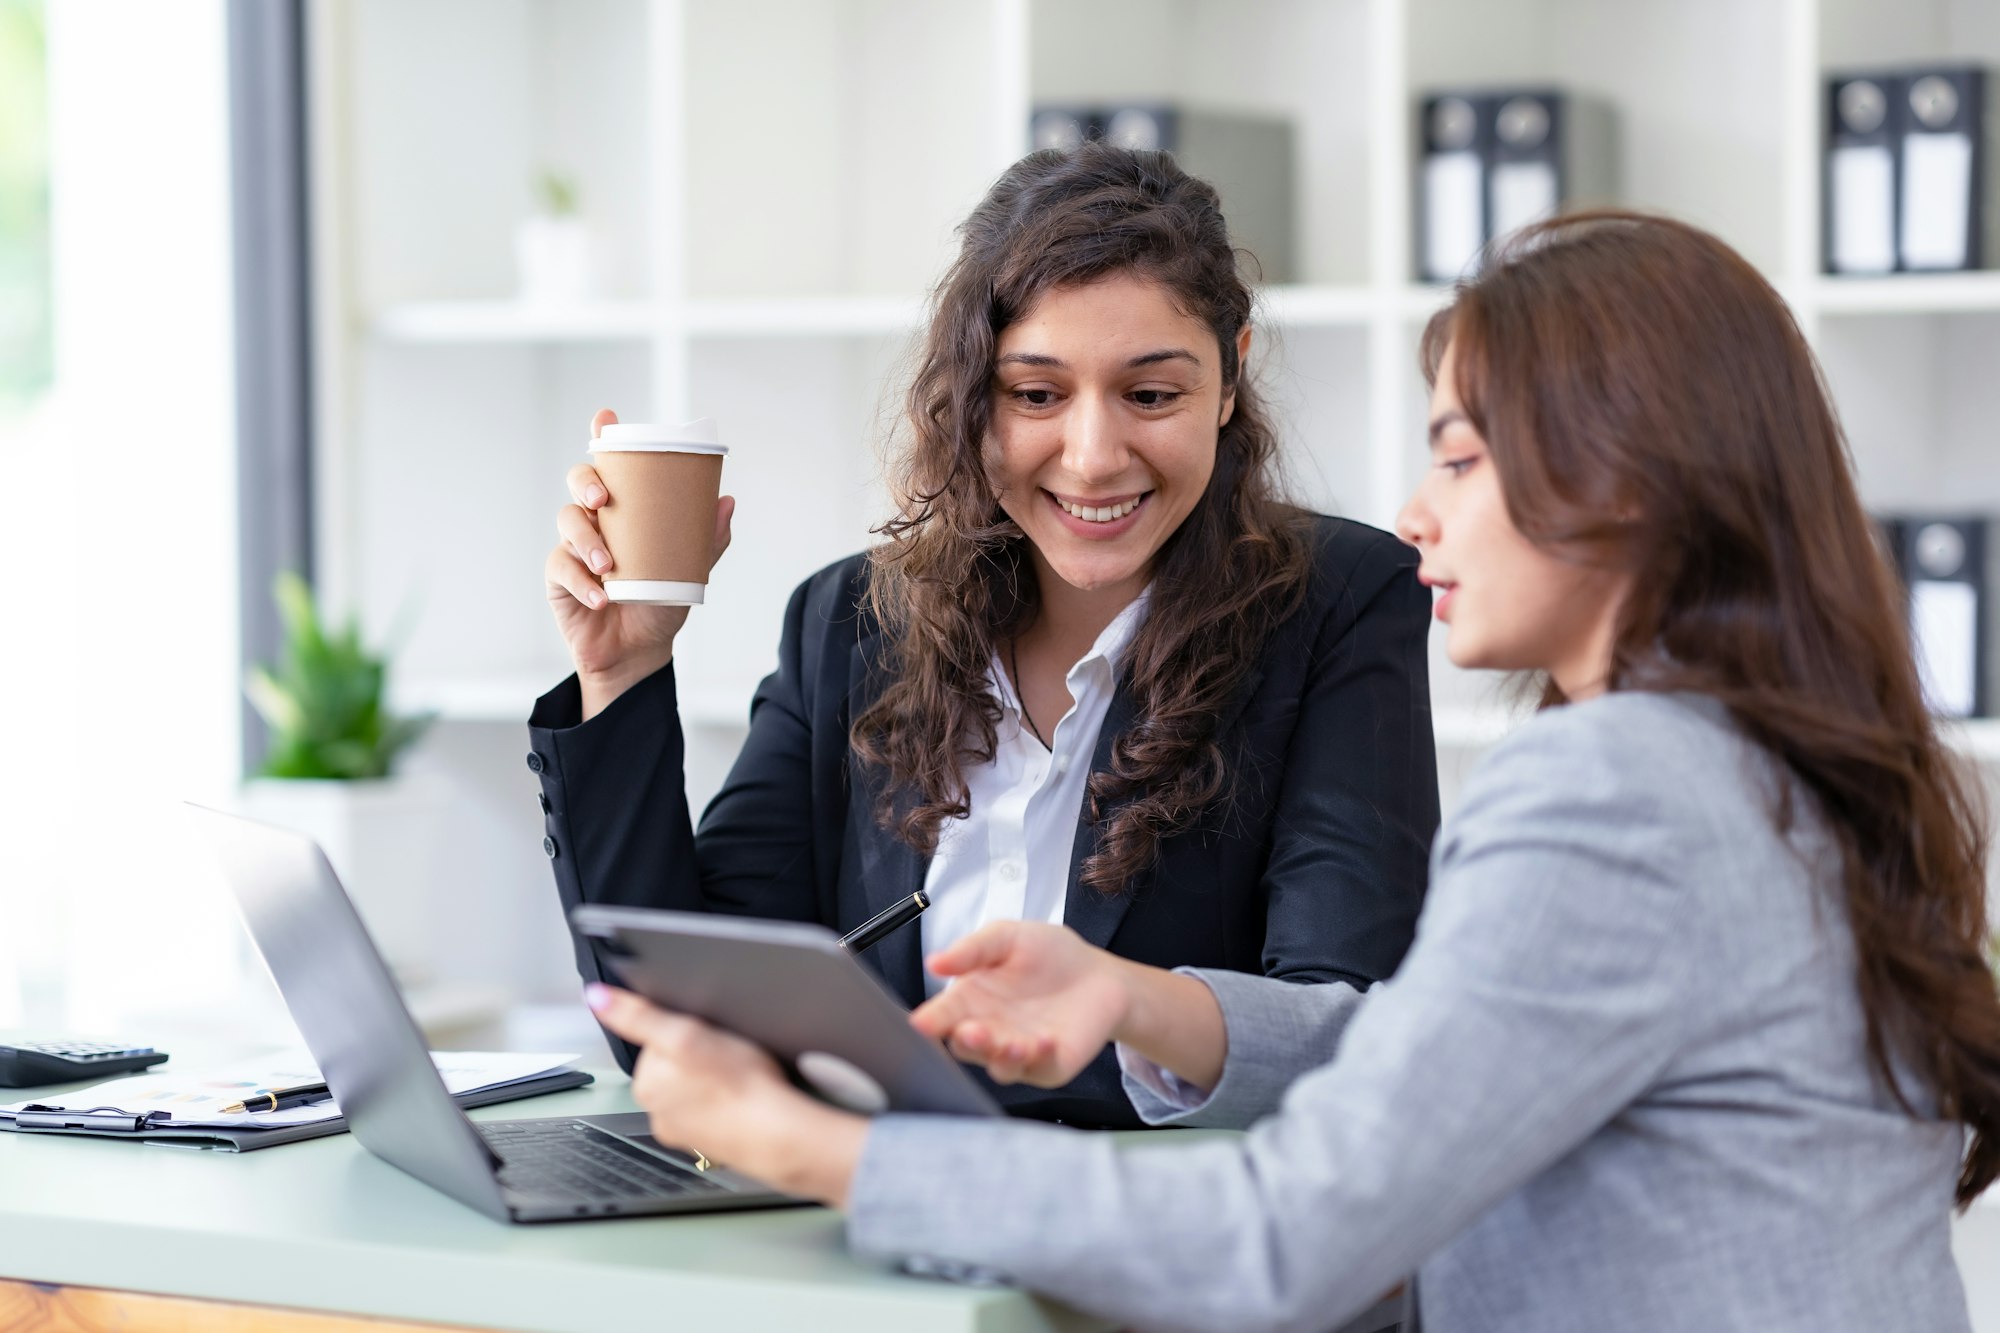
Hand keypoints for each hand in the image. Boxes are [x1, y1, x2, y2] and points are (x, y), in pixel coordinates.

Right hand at [546, 408, 734, 715]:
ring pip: (567, 522)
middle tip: (602, 501)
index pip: (610, 464)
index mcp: (625, 509)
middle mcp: (596, 519)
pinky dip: (583, 583)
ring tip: (607, 565)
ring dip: (586, 540)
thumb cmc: (660, 604)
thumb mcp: (690, 573)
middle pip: (579, 482)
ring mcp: (573, 545)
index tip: (605, 417)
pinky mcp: (558, 577)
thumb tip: (726, 502)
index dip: (602, 435)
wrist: (639, 652)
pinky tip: (601, 597)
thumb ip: (707, 541)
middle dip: (586, 483)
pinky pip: (562, 568)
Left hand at [586, 984, 867, 1207]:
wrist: (778, 1132)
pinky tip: (741, 1096)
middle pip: (674, 1066)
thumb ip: (639, 1016)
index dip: (684, 1030)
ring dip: (711, 1080)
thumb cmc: (739, 1084)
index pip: (655, 1042)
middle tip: (725, 1054)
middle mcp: (657, 1112)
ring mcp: (684, 1131)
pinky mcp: (709, 1142)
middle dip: (696, 1056)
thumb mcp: (685, 1034)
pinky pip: (712, 1110)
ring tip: (737, 1076)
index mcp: (646, 1085)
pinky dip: (724, 1103)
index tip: (706, 1035)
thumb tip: (595, 997)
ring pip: (694, 1089)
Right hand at [909, 922, 1134, 1086]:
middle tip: (971, 1031)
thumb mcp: (1006, 937)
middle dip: (968, 1042)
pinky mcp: (1049, 1065)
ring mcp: (1018, 1051)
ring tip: (1012, 1043)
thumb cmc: (1047, 954)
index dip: (931, 1021)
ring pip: (1000, 1066)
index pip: (943, 1016)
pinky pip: (1039, 1068)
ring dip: (1002, 1057)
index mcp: (970, 1001)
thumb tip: (934, 962)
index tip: (922, 1023)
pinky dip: (1040, 1058)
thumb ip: (972, 950)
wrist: (1097, 973)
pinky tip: (1045, 1040)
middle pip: (967, 1046)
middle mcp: (989, 1030)